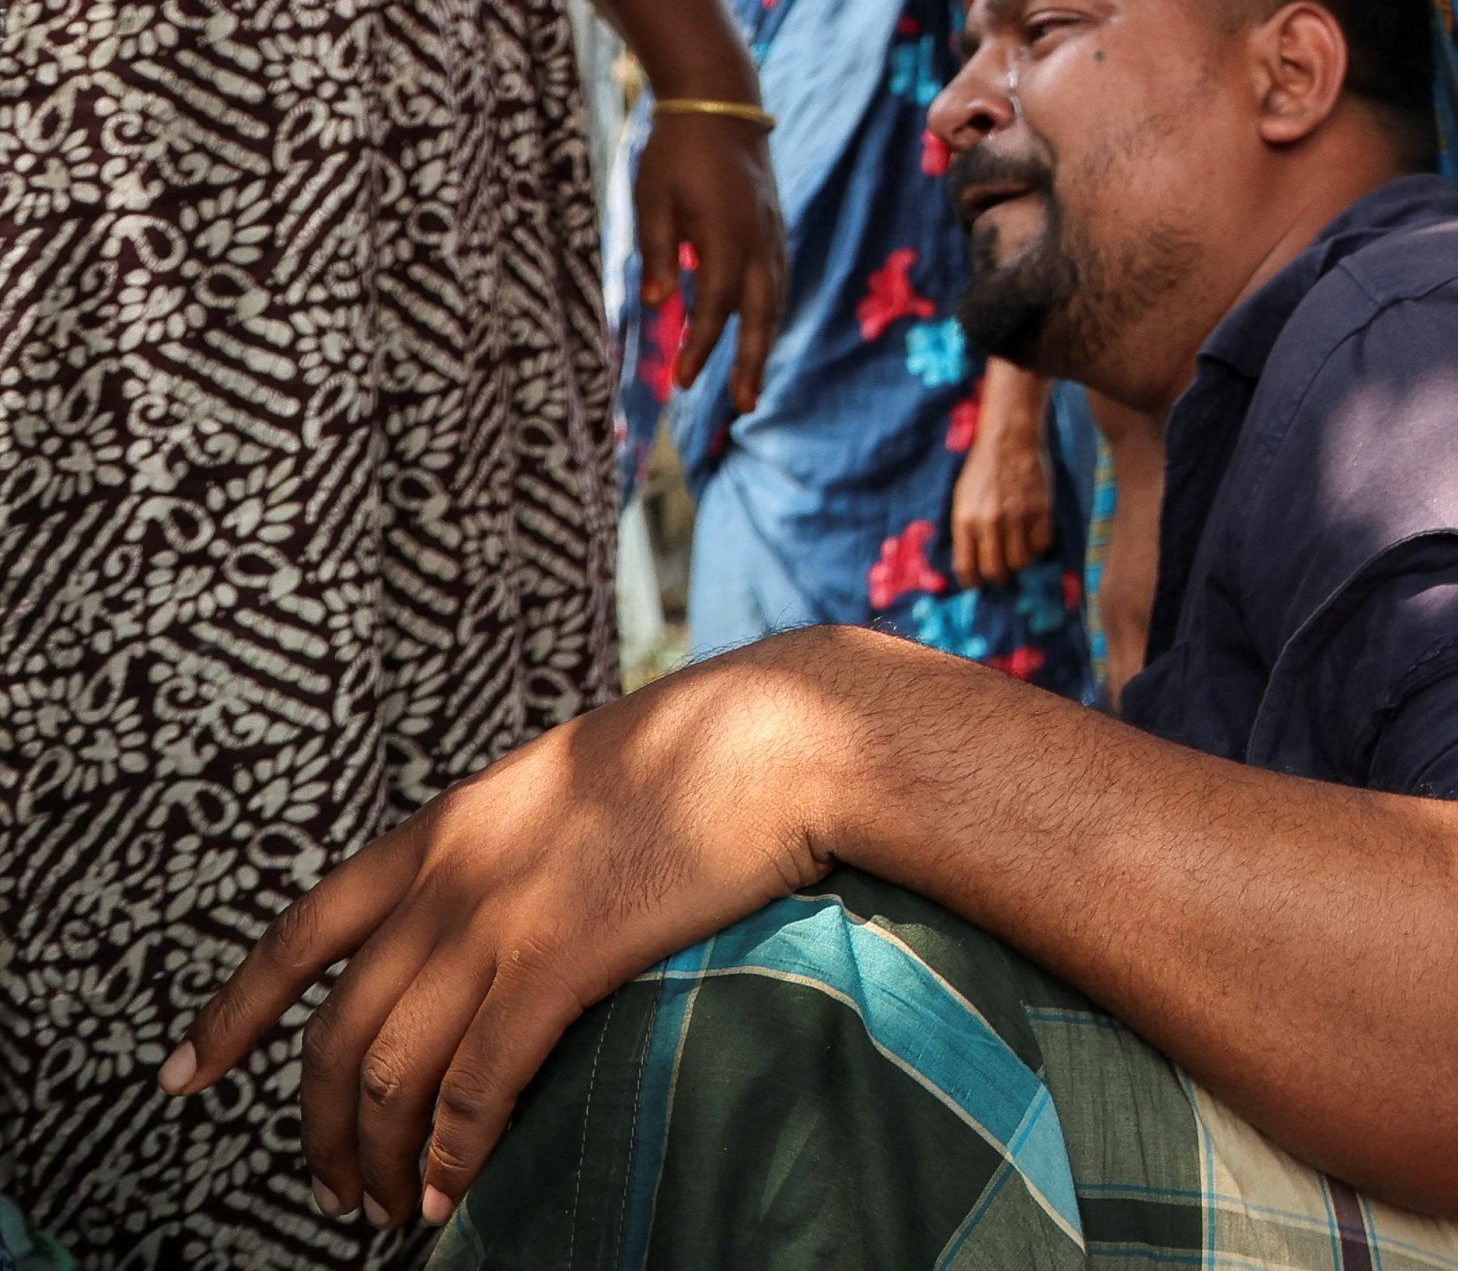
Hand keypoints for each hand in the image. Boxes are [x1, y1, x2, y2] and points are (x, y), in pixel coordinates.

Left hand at [163, 633, 859, 1231]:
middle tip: (335, 1193)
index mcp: (442, 829)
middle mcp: (449, 876)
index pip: (300, 934)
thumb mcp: (564, 783)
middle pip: (338, 1033)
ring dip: (385, 1159)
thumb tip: (487, 918)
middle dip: (320, 1132)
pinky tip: (456, 1190)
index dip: (233, 1015)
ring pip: (395, 1072)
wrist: (781, 736)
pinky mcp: (563, 957)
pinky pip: (479, 1082)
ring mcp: (500, 917)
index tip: (187, 1077)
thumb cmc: (703, 757)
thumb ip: (508, 846)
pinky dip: (456, 1152)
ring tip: (397, 1210)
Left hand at [640, 107, 787, 411]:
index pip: (716, 305)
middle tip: (745, 406)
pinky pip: (776, 281)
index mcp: (726, 234)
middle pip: (761, 314)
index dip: (701, 346)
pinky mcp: (773, 229)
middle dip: (754, 362)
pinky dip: (769, 314)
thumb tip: (656, 303)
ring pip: (775, 300)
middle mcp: (758, 240)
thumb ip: (656, 251)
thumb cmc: (675, 152)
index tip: (682, 381)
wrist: (721, 105)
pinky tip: (759, 333)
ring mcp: (772, 234)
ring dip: (765, 343)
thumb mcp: (651, 199)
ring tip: (751, 385)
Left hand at [946, 363, 1057, 585]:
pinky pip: (1043, 544)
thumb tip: (970, 561)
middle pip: (996, 571)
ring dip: (1021, 561)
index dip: (972, 582)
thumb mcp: (961, 500)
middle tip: (1002, 572)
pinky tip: (1034, 534)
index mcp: (965, 521)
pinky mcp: (1041, 511)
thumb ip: (965, 530)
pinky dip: (1039, 544)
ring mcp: (1017, 518)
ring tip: (1019, 551)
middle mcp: (990, 523)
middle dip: (999, 577)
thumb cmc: (982, 470)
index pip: (966, 568)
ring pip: (1022, 561)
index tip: (977, 583)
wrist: (1009, 441)